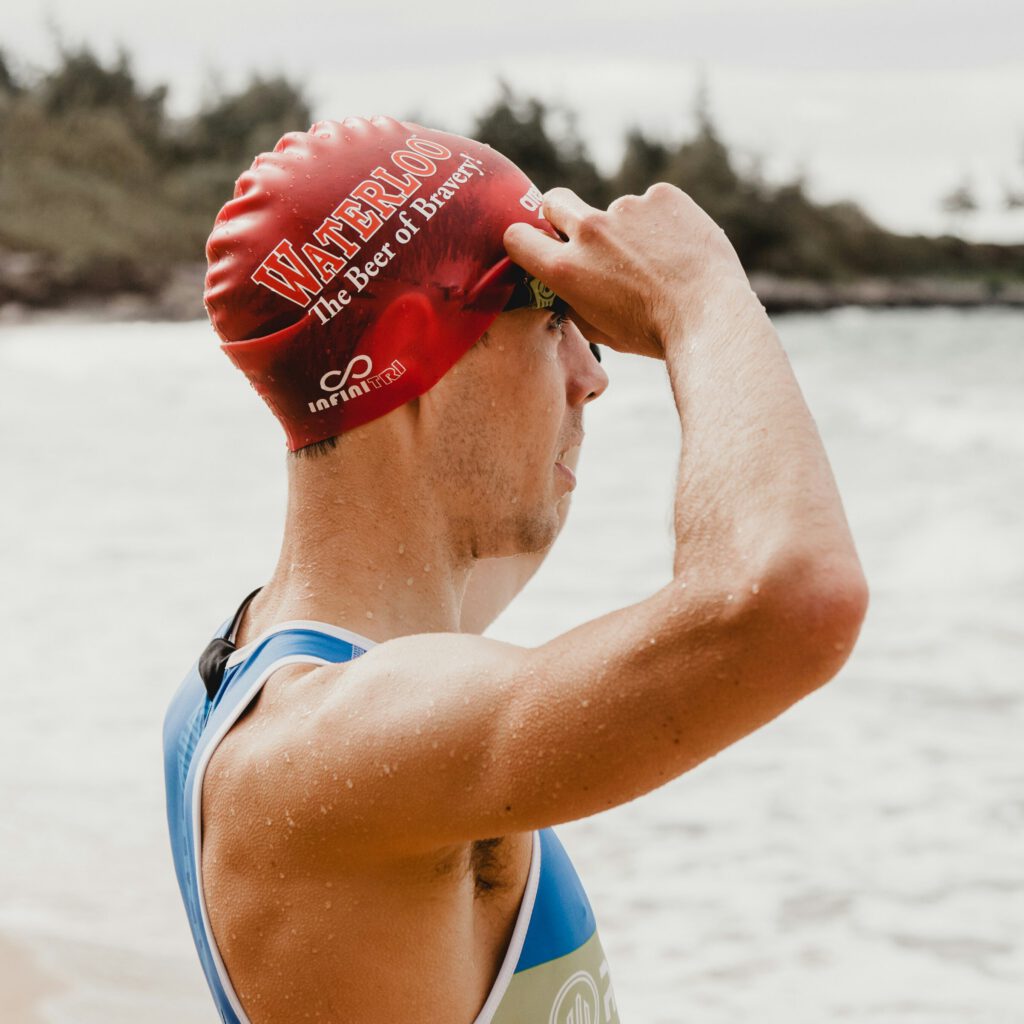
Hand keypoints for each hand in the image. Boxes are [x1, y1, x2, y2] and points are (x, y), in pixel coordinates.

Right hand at [503, 183, 750, 358]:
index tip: (536, 247)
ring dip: (627, 230)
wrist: (709, 316)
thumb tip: (564, 284)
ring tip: (658, 264)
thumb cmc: (653, 333)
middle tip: (586, 238)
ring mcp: (626, 207)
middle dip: (560, 214)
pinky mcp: (662, 196)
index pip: (516, 236)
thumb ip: (573, 299)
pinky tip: (680, 251)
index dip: (524, 241)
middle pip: (554, 201)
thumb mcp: (598, 329)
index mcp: (565, 269)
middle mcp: (589, 231)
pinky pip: (653, 205)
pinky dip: (662, 223)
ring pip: (615, 211)